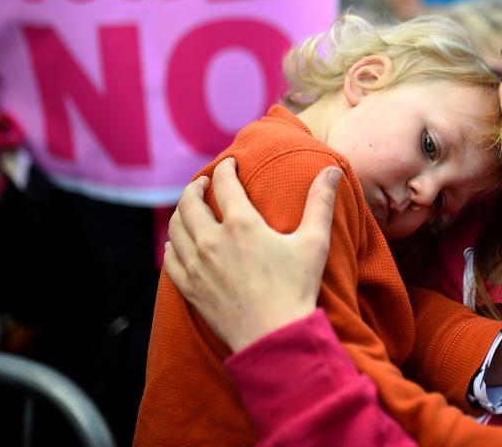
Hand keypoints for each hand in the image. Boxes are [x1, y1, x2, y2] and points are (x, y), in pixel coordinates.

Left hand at [164, 158, 341, 352]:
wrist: (274, 337)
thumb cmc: (297, 288)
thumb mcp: (315, 242)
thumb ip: (320, 202)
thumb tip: (331, 170)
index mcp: (242, 224)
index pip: (225, 183)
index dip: (226, 168)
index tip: (230, 163)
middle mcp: (212, 240)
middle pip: (190, 202)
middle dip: (196, 186)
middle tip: (205, 182)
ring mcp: (196, 265)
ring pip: (176, 227)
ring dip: (182, 211)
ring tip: (191, 207)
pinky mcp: (189, 288)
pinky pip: (169, 258)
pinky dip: (173, 244)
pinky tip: (179, 242)